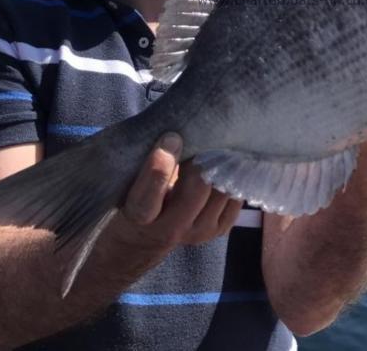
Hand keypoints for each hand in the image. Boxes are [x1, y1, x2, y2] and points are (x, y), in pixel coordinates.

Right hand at [113, 133, 242, 249]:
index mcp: (140, 216)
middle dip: (202, 158)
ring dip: (222, 165)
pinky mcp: (218, 229)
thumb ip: (147, 160)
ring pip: (221, 191)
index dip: (160, 167)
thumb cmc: (136, 194)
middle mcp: (171, 229)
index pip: (148, 198)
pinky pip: (236, 198)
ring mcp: (198, 232)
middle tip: (203, 138)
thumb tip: (172, 130)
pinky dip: (234, 178)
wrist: (146, 237)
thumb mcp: (130, 180)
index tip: (170, 138)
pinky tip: (227, 164)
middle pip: (198, 188)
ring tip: (218, 146)